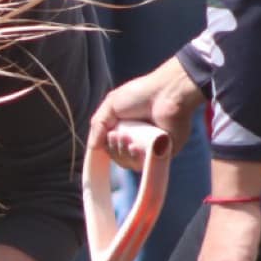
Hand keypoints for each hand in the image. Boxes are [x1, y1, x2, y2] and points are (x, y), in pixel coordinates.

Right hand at [90, 56, 205, 167]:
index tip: (108, 136)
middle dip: (114, 149)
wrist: (167, 94)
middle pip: (118, 157)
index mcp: (126, 129)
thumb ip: (98, 125)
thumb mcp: (111, 105)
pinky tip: (135, 147)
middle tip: (118, 135)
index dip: (106, 145)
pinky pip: (144, 166)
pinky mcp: (162, 154)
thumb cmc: (141, 94)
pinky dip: (136, 158)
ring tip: (127, 137)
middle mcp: (137, 140)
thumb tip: (92, 147)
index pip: (110, 147)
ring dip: (123, 153)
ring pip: (129, 163)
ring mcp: (149, 149)